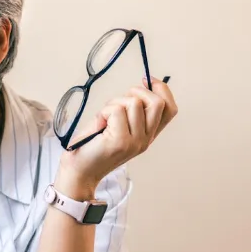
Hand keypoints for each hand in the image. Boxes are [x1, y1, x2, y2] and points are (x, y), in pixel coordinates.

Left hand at [58, 80, 177, 194]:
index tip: (147, 80)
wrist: (79, 171)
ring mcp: (135, 142)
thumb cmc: (94, 145)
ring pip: (134, 103)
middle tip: (119, 101)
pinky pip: (117, 110)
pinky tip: (99, 125)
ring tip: (104, 118)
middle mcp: (146, 140)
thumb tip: (141, 85)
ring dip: (114, 103)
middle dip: (138, 91)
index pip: (170, 109)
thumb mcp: (118, 124)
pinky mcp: (121, 141)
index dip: (162, 90)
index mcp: (148, 135)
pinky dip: (104, 112)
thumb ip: (132, 110)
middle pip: (158, 103)